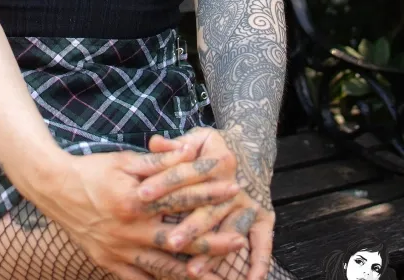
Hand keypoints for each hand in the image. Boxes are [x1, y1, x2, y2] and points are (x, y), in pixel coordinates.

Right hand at [27, 146, 245, 279]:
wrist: (54, 188)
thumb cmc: (92, 170)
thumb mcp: (124, 160)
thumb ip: (159, 162)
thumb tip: (189, 151)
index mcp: (136, 200)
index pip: (182, 196)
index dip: (209, 192)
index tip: (234, 188)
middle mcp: (131, 229)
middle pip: (181, 238)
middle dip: (213, 240)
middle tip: (239, 240)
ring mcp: (121, 251)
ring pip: (165, 268)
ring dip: (195, 271)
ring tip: (221, 277)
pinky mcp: (110, 264)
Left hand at [145, 130, 275, 279]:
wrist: (252, 149)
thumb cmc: (214, 147)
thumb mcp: (197, 138)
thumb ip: (174, 145)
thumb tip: (153, 142)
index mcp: (216, 161)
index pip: (186, 173)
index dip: (163, 182)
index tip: (141, 194)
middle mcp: (234, 185)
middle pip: (209, 208)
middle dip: (190, 227)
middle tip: (170, 242)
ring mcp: (250, 204)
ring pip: (230, 229)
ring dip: (213, 252)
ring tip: (193, 271)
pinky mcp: (265, 218)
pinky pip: (263, 243)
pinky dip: (259, 263)